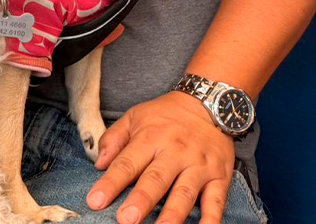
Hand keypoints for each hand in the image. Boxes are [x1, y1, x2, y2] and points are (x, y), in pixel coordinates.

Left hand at [87, 91, 235, 223]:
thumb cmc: (166, 116)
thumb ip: (114, 139)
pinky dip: (212, 218)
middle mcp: (175, 152)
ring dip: (173, 214)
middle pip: (156, 179)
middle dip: (141, 200)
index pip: (127, 163)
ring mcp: (199, 165)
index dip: (110, 183)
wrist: (210, 103)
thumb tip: (99, 164)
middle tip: (126, 219)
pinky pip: (217, 200)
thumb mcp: (135, 116)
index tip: (95, 201)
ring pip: (185, 192)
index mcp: (150, 138)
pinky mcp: (220, 176)